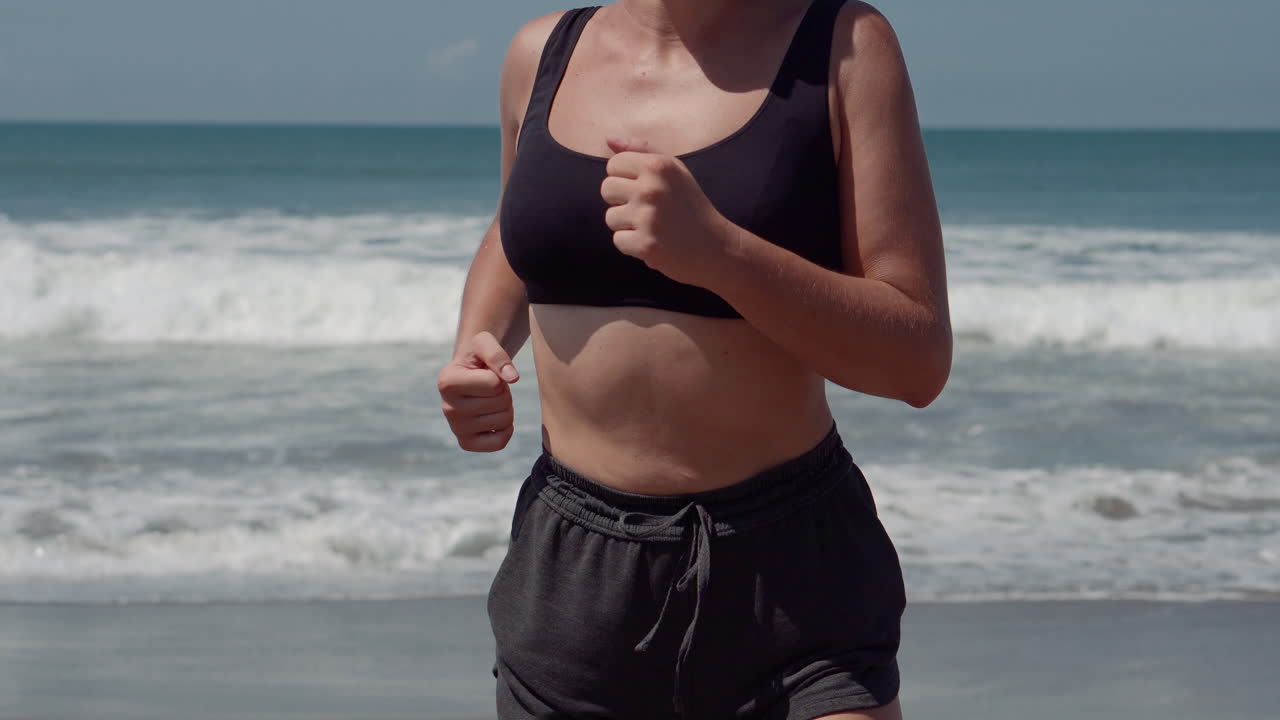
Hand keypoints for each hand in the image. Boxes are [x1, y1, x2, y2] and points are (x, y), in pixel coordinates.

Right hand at [437, 331, 519, 451]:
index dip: (499, 377)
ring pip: (504, 421)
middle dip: (504, 392)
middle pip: (501, 403)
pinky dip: (506, 429)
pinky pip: (500, 442)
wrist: (468, 376)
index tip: (486, 374)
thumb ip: (497, 354)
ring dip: (506, 408)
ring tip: (491, 400)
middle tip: (491, 388)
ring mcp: (455, 428)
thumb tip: (512, 378)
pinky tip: (495, 418)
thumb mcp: (484, 343)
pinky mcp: (466, 443)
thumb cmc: (477, 358)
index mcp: (447, 381)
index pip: (494, 384)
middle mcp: (447, 407)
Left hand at [600, 136, 731, 286]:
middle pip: (607, 189)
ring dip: (628, 224)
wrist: (716, 246)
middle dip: (622, 201)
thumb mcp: (674, 169)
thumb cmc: (690, 205)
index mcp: (658, 166)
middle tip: (648, 210)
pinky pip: (618, 240)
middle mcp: (652, 189)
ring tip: (653, 226)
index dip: (625, 179)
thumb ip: (641, 151)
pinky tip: (654, 242)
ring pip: (610, 217)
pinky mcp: (646, 245)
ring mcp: (648, 218)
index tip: (644, 189)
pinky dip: (633, 245)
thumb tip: (608, 139)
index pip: (613, 165)